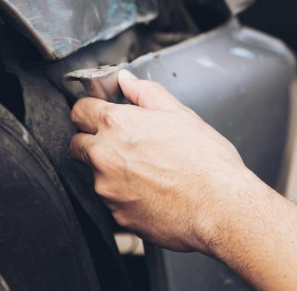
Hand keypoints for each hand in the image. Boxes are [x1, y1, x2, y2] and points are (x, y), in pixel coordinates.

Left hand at [69, 70, 260, 252]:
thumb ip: (146, 93)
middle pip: (77, 144)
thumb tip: (127, 81)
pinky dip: (124, 195)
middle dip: (92, 140)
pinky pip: (111, 201)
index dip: (91, 109)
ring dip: (109, 170)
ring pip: (94, 175)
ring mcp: (108, 189)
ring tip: (145, 169)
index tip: (101, 114)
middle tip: (121, 142)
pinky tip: (150, 190)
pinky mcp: (117, 216)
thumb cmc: (206, 161)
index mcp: (117, 125)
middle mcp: (104, 157)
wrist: (220, 206)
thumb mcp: (179, 114)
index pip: (80, 110)